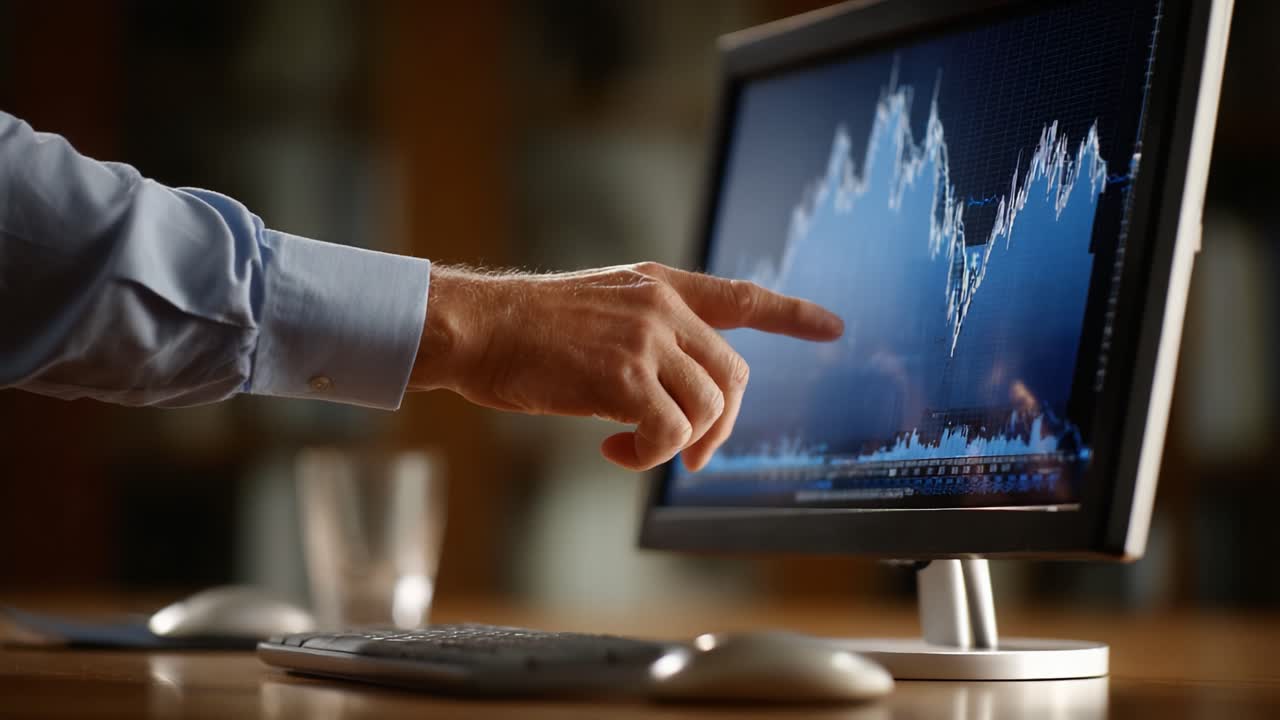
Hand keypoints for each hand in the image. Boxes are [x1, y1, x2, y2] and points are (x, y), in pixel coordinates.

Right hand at [409, 262, 842, 470]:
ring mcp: (645, 337)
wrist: (475, 325)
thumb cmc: (524, 330)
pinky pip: (667, 434)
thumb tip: (679, 397)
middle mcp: (661, 305)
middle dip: (721, 426)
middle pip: (732, 375)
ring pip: (705, 410)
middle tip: (690, 455)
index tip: (833, 326)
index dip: (792, 314)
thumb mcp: (599, 312)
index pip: (742, 295)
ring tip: (628, 448)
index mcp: (658, 285)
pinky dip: (646, 456)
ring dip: (675, 446)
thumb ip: (647, 336)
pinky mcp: (622, 376)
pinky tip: (612, 450)